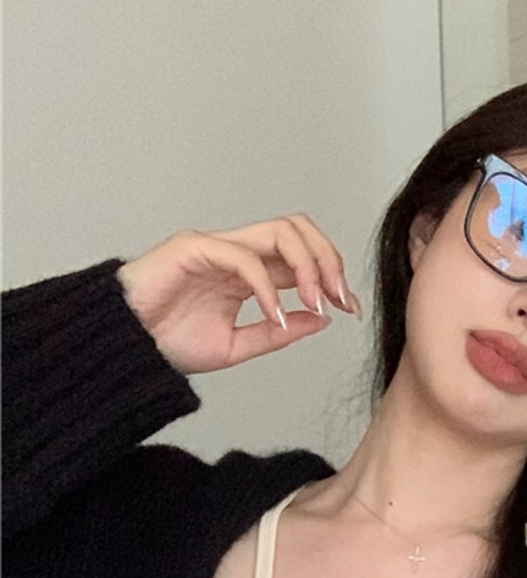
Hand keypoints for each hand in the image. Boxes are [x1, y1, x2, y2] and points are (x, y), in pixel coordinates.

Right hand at [114, 216, 361, 376]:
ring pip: (280, 231)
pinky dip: (269, 287)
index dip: (333, 277)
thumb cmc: (168, 342)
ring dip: (308, 265)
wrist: (125, 348)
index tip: (350, 309)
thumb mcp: (237, 345)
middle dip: (329, 260)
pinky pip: (245, 257)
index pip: (303, 257)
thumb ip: (278, 333)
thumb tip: (320, 320)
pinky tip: (276, 315)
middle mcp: (237, 252)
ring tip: (318, 302)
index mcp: (249, 273)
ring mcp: (217, 246)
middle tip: (340, 298)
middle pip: (298, 229)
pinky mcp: (194, 248)